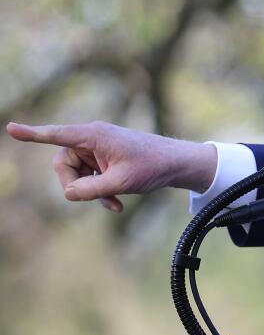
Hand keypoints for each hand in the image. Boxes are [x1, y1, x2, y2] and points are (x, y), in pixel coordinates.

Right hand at [6, 120, 215, 212]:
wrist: (176, 164)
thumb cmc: (151, 166)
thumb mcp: (121, 182)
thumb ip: (92, 189)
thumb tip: (69, 194)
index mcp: (94, 135)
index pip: (57, 135)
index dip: (33, 134)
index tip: (11, 129)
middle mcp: (92, 139)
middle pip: (63, 163)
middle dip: (74, 184)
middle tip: (90, 198)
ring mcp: (98, 150)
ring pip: (77, 174)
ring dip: (90, 191)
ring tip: (113, 202)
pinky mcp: (104, 159)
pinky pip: (90, 177)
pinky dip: (99, 191)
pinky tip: (116, 205)